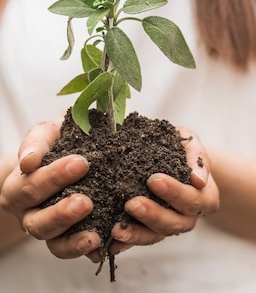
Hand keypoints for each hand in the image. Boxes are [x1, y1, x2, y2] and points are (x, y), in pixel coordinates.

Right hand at [0, 120, 100, 258]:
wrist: (73, 157)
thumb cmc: (59, 143)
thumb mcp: (49, 134)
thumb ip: (39, 141)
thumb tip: (30, 161)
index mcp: (19, 187)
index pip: (30, 185)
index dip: (53, 176)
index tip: (81, 162)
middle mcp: (30, 213)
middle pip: (38, 221)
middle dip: (61, 213)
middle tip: (86, 202)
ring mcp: (50, 230)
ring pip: (54, 243)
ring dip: (73, 239)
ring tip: (95, 235)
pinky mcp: (70, 240)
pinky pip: (76, 251)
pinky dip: (88, 252)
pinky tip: (104, 247)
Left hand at [88, 126, 219, 261]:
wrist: (171, 159)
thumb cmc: (181, 149)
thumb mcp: (191, 144)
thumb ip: (197, 157)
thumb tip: (198, 179)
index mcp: (206, 197)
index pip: (193, 199)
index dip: (175, 192)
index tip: (153, 179)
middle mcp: (189, 217)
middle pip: (175, 223)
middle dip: (153, 215)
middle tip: (132, 204)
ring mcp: (169, 226)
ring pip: (156, 236)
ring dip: (137, 234)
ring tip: (116, 229)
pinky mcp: (150, 232)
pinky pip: (138, 241)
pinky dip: (125, 243)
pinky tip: (110, 243)